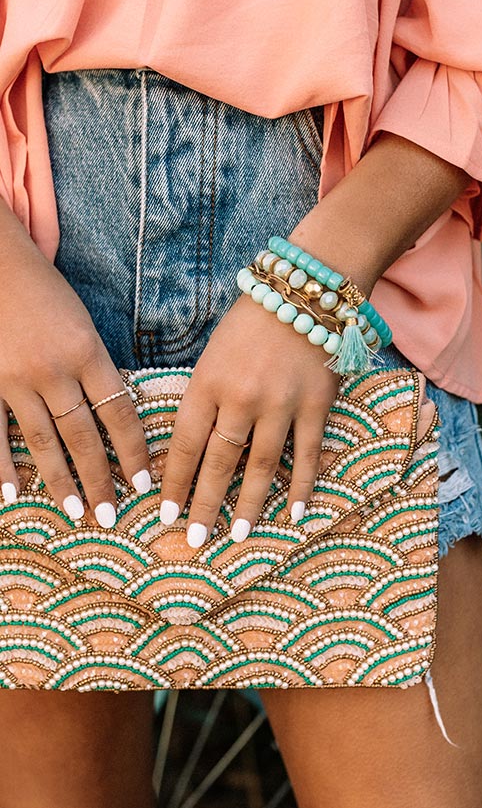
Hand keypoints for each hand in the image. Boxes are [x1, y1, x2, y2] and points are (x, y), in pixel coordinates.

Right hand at [0, 202, 151, 525]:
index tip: (143, 484)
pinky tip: (11, 493)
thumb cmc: (43, 290)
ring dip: (60, 480)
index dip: (132, 452)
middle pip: (83, 436)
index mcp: (88, 352)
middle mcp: (54, 370)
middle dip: (99, 479)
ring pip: (42, 441)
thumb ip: (96, 367)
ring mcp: (15, 378)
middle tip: (109, 517)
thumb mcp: (82, 323)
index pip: (119, 413)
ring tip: (75, 512)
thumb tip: (112, 413)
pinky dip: (1, 466)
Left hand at [158, 294, 339, 545]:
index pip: (184, 444)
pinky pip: (307, 455)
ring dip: (250, 505)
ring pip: (262, 466)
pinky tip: (296, 513)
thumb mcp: (212, 355)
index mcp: (208, 382)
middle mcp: (242, 398)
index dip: (175, 483)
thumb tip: (195, 451)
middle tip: (196, 539)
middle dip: (205, 505)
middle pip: (219, 463)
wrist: (304, 292)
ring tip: (240, 534)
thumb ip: (204, 400)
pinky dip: (302, 487)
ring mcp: (282, 404)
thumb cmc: (250, 323)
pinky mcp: (316, 405)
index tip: (166, 514)